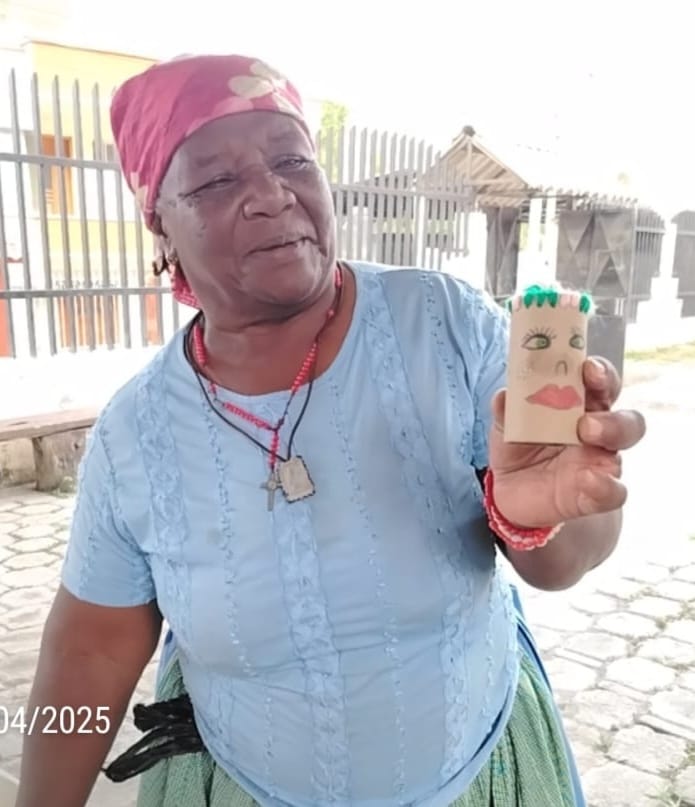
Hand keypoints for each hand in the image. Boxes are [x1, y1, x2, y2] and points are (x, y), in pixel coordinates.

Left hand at [488, 357, 645, 526]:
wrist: (510, 493)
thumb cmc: (518, 448)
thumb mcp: (506, 427)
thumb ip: (506, 410)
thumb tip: (504, 395)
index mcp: (579, 404)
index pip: (598, 380)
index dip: (599, 371)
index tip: (588, 367)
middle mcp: (598, 428)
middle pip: (622, 407)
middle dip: (610, 402)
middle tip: (585, 409)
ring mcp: (601, 460)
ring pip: (628, 437)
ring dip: (612, 430)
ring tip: (587, 432)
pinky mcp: (597, 493)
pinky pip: (614, 490)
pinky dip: (605, 486)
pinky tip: (588, 480)